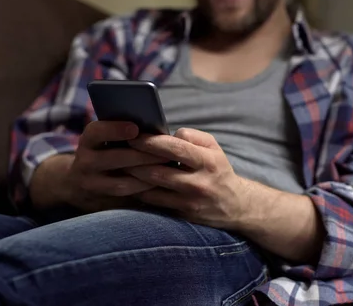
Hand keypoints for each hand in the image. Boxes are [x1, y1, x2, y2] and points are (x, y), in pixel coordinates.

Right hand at [60, 121, 167, 210]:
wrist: (79, 183)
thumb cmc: (104, 153)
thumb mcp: (104, 141)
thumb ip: (123, 135)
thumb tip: (154, 130)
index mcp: (88, 141)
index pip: (96, 132)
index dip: (115, 130)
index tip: (135, 128)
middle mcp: (86, 162)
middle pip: (114, 158)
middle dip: (142, 156)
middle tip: (166, 154)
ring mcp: (92, 184)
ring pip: (121, 183)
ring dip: (146, 176)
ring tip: (166, 170)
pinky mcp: (102, 202)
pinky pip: (125, 198)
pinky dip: (144, 191)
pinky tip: (159, 184)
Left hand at [125, 128, 251, 229]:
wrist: (235, 205)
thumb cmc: (218, 170)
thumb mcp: (213, 147)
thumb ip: (191, 136)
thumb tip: (166, 135)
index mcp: (208, 162)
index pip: (175, 149)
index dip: (151, 142)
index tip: (133, 136)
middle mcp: (198, 183)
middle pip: (158, 171)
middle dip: (135, 160)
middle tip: (117, 151)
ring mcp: (189, 202)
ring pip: (152, 189)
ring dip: (132, 177)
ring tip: (119, 165)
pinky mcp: (181, 215)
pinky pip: (154, 202)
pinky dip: (139, 191)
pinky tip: (128, 182)